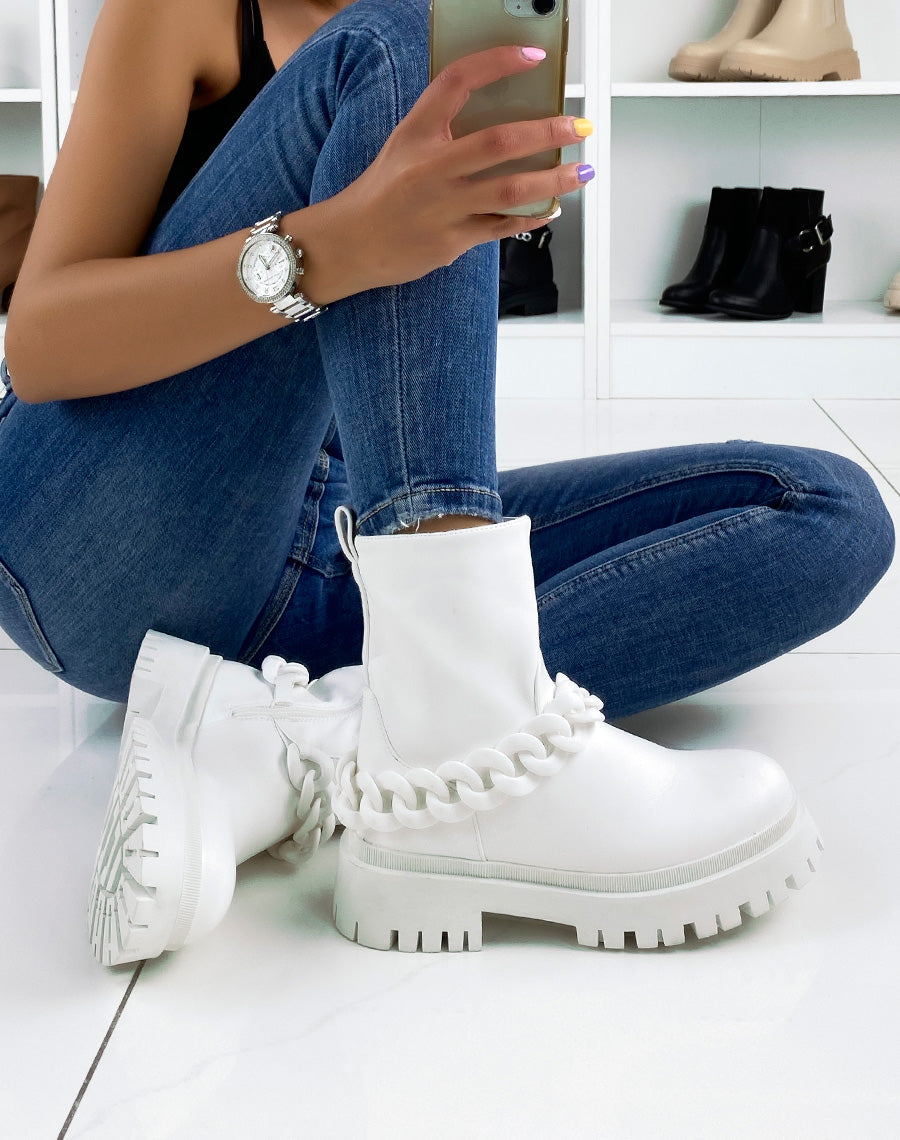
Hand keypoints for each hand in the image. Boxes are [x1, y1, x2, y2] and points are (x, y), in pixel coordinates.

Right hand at [321, 45, 590, 292]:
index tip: (534, 56)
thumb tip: (505, 125)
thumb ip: (446, 130)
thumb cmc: (383, 193)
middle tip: (578, 126)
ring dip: (553, 180)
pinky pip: (501, 226)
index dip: (498, 63)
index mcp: (417, 133)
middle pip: (500, 141)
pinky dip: (530, 217)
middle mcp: (431, 167)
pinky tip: (551, 208)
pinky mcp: (451, 240)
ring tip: (581, 172)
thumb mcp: (405, 146)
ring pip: (511, 189)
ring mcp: (443, 206)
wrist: (350, 243)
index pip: (458, 81)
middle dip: (547, 132)